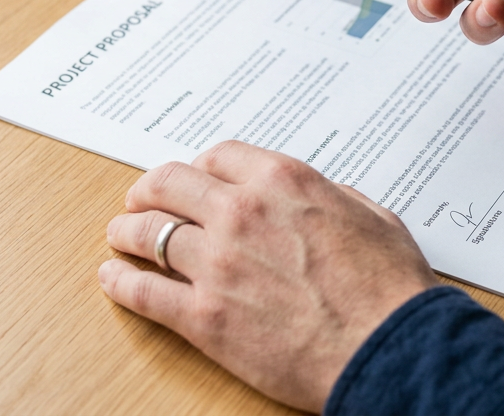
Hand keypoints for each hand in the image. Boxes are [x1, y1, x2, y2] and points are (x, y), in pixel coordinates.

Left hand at [99, 141, 437, 411]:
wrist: (391, 348)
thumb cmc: (391, 289)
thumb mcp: (373, 217)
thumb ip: (335, 199)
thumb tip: (322, 198)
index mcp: (283, 182)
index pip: (218, 156)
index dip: (198, 167)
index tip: (192, 178)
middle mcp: (242, 213)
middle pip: (170, 184)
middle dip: (149, 190)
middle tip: (141, 199)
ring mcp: (218, 264)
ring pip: (149, 233)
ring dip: (128, 231)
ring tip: (121, 235)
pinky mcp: (204, 316)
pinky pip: (143, 292)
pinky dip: (120, 282)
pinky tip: (112, 277)